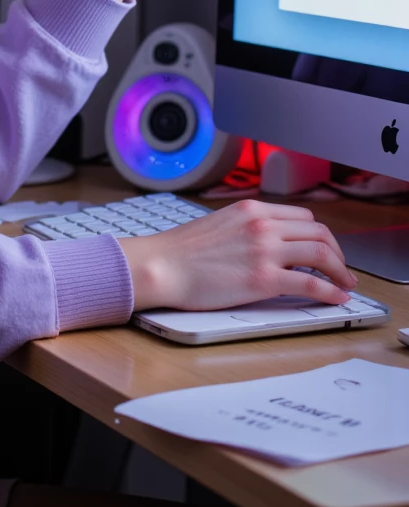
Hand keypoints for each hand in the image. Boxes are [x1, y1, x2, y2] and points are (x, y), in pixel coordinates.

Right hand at [117, 199, 357, 311]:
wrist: (162, 266)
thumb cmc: (181, 251)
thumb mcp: (219, 223)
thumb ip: (246, 227)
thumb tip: (266, 242)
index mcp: (252, 209)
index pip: (302, 216)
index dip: (319, 235)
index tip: (324, 249)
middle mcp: (263, 224)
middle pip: (318, 232)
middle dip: (336, 252)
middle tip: (340, 269)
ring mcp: (265, 250)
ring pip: (321, 253)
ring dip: (339, 270)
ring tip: (344, 284)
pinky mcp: (264, 279)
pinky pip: (311, 283)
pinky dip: (330, 291)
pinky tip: (336, 298)